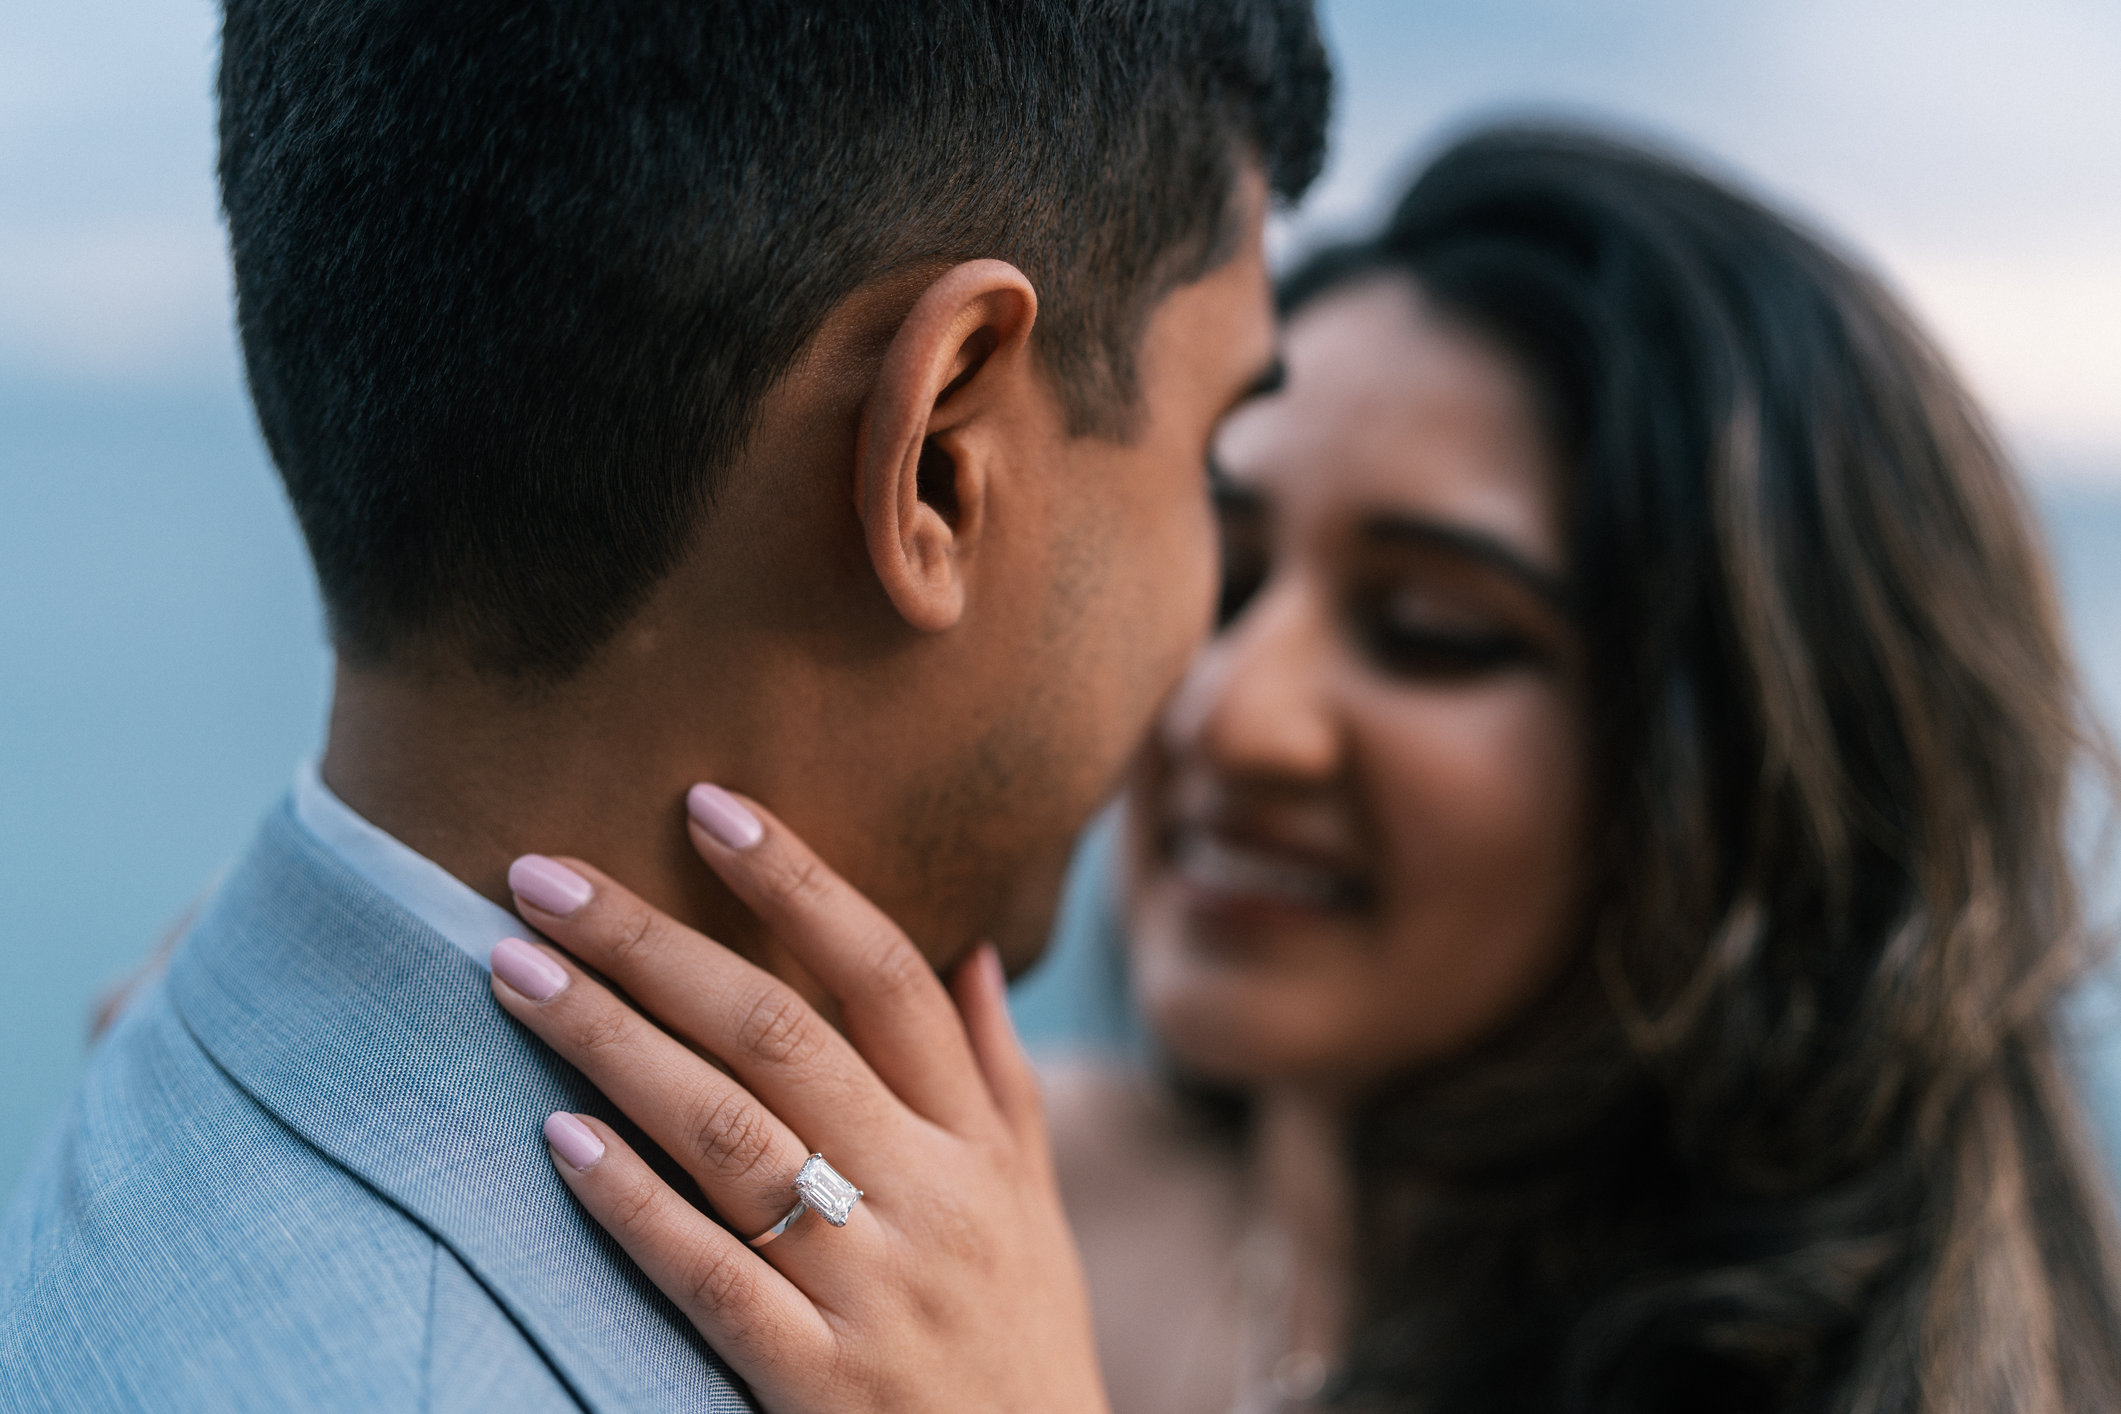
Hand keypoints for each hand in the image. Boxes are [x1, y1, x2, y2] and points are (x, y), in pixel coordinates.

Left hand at [488, 785, 1109, 1413]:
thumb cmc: (1023, 1335)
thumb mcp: (1035, 1200)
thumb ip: (996, 1071)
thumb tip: (968, 946)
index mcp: (976, 1141)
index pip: (886, 975)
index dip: (799, 881)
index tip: (707, 805)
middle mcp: (928, 1195)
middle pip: (780, 1033)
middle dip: (654, 943)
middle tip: (541, 874)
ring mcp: (870, 1287)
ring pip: (729, 1134)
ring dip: (613, 1042)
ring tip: (514, 971)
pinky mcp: (814, 1380)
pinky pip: (708, 1273)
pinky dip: (631, 1200)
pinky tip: (556, 1135)